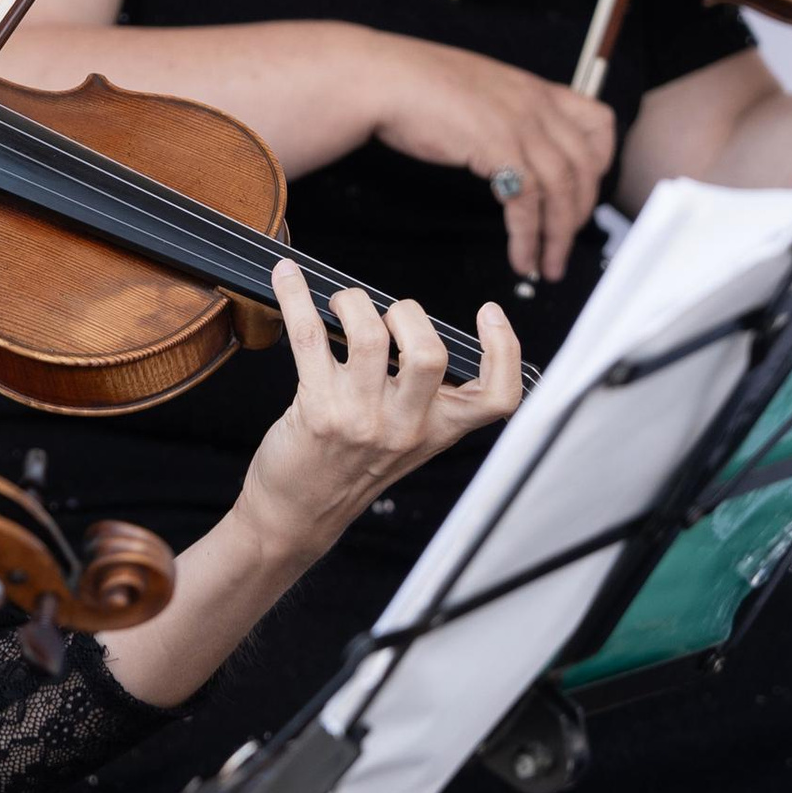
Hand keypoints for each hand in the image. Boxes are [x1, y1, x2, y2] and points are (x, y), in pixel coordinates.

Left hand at [237, 258, 522, 567]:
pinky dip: (295, 298)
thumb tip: (407, 325)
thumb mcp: (404, 440)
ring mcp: (361, 419)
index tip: (489, 313)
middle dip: (408, 313)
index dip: (504, 350)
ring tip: (342, 305)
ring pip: (369, 336)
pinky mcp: (317, 411)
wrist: (299, 514)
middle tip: (386, 316)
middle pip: (430, 354)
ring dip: (352, 302)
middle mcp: (405, 426)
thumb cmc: (348, 468)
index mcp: (437, 430)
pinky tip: (287, 279)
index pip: (497, 398)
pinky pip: (308, 336)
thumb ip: (420, 396)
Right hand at [363, 33, 615, 281]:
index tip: (586, 191)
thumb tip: (512, 150)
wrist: (382, 78)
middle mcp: (535, 105)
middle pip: (585, 167)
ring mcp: (519, 124)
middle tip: (565, 244)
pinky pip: (527, 203)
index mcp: (534, 89)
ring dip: (558, 236)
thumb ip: (505, 115)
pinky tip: (522, 256)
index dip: (601, 163)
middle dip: (580, 214)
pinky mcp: (497, 147)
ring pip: (562, 190)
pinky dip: (528, 237)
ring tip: (547, 265)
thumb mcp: (479, 92)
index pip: (599, 122)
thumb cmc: (415, 84)